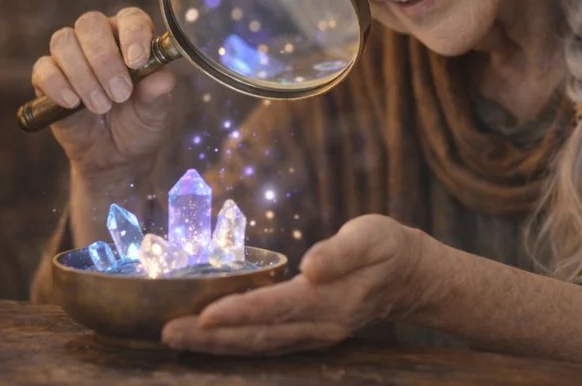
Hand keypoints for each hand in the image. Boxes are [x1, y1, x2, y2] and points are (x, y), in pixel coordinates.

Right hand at [31, 7, 176, 177]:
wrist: (115, 155)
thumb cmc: (139, 123)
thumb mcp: (155, 112)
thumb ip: (157, 93)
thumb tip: (163, 78)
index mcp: (131, 37)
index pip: (131, 18)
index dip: (133, 34)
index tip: (136, 61)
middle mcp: (100, 38)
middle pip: (91, 24)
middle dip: (105, 60)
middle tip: (120, 94)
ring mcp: (71, 56)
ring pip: (64, 41)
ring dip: (83, 75)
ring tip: (101, 107)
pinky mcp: (47, 77)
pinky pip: (43, 68)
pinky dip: (58, 85)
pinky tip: (73, 103)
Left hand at [161, 215, 424, 354]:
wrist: (413, 278)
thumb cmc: (389, 247)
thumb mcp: (373, 236)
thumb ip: (341, 251)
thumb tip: (310, 266)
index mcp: (332, 300)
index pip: (277, 308)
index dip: (239, 312)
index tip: (203, 314)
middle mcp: (320, 326)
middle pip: (257, 336)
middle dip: (210, 337)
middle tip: (168, 332)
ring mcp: (315, 336)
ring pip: (258, 345)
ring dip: (215, 345)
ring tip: (176, 337)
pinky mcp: (310, 335)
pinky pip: (266, 344)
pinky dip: (234, 343)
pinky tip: (209, 338)